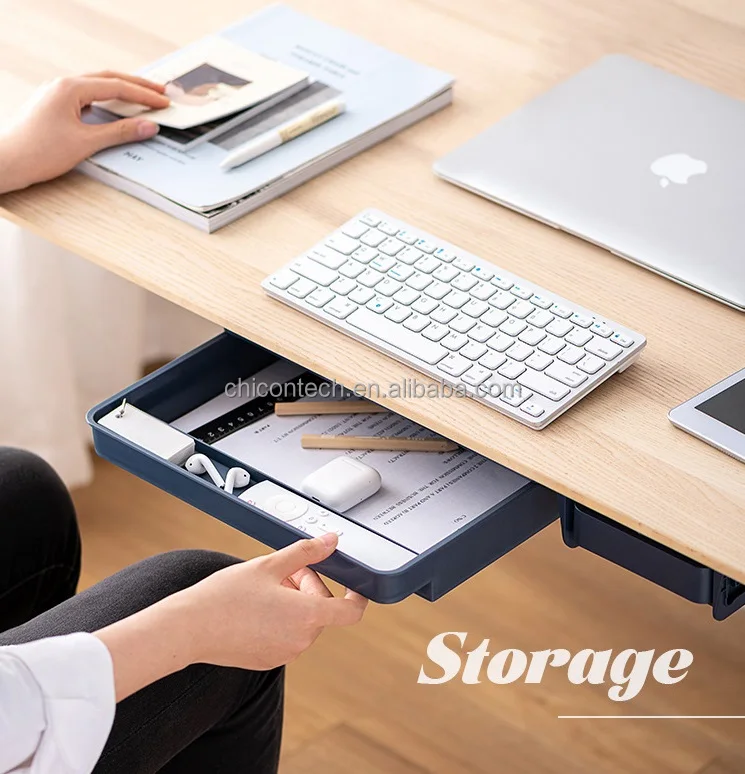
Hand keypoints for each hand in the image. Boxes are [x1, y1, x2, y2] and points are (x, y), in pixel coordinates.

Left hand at [0, 71, 168, 193]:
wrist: (7, 163)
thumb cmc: (37, 152)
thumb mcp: (85, 143)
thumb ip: (120, 132)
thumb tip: (147, 126)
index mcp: (70, 88)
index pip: (117, 87)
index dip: (144, 95)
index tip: (163, 101)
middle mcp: (61, 85)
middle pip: (107, 79)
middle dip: (136, 85)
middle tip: (159, 91)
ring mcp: (55, 94)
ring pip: (95, 86)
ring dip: (121, 90)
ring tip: (141, 96)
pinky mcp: (52, 106)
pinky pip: (85, 96)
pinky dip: (105, 100)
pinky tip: (113, 108)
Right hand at [95, 533, 368, 700]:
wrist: (187, 629)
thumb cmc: (225, 596)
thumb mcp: (269, 564)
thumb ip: (306, 552)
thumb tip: (331, 541)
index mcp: (307, 616)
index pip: (351, 610)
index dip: (357, 593)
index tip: (352, 580)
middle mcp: (300, 640)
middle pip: (322, 610)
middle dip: (310, 585)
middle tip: (287, 569)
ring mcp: (284, 653)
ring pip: (304, 622)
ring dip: (295, 601)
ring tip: (267, 585)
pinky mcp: (268, 660)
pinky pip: (286, 636)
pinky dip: (281, 618)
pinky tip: (256, 605)